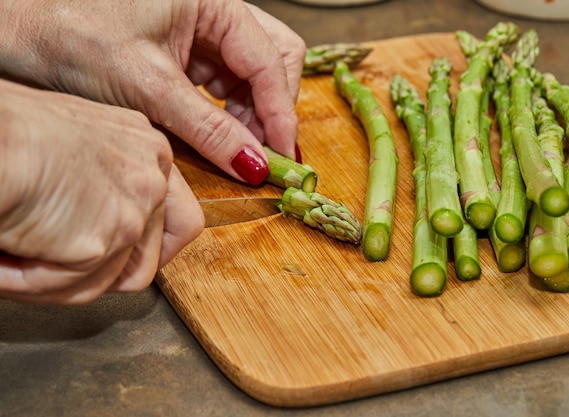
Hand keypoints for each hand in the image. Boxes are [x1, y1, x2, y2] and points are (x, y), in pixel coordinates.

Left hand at [0, 0, 305, 184]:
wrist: (14, 23)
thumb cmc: (69, 31)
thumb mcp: (147, 86)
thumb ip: (207, 127)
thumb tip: (253, 165)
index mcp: (213, 2)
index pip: (270, 60)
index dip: (280, 113)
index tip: (283, 157)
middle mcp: (213, 11)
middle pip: (272, 59)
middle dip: (270, 107)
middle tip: (261, 153)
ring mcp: (199, 29)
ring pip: (249, 73)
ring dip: (249, 114)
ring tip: (236, 150)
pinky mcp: (181, 49)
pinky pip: (221, 81)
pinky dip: (225, 112)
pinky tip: (217, 135)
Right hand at [0, 79, 203, 304]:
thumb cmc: (8, 131)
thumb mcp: (77, 140)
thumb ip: (101, 179)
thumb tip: (89, 222)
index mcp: (145, 149)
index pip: (175, 213)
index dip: (145, 243)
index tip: (115, 254)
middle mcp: (151, 176)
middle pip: (154, 252)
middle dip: (109, 269)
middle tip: (62, 264)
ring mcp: (136, 209)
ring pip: (114, 278)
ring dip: (64, 278)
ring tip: (21, 251)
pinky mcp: (110, 239)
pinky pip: (78, 287)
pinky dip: (36, 282)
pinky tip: (11, 256)